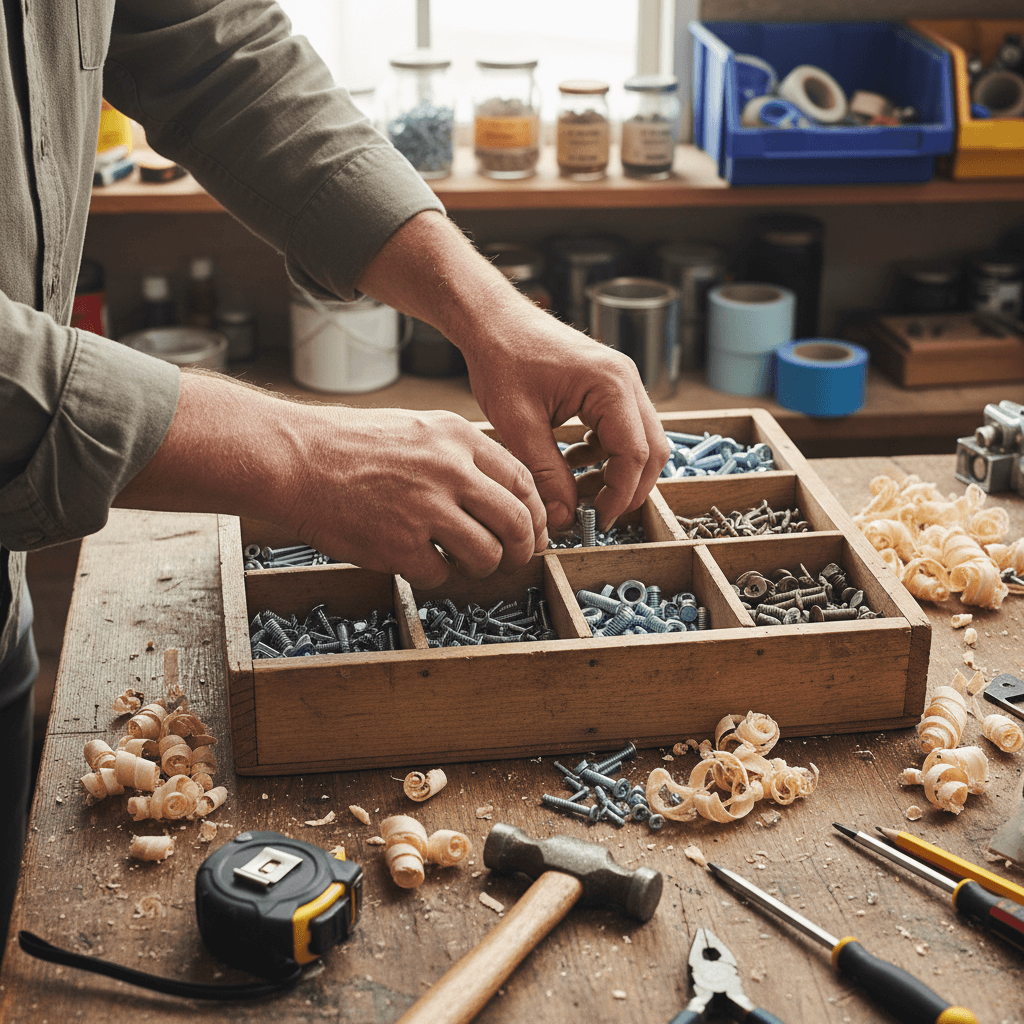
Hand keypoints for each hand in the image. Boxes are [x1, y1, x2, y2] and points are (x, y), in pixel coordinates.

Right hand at [284, 406, 547, 587]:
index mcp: (458, 437)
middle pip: (516, 523)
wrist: (295, 458)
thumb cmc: (351, 444)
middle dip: (521, 549)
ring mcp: (425, 508)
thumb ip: (463, 457)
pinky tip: (416, 562)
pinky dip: (432, 575)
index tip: (532, 531)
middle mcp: (449, 470)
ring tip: (459, 561)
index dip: (535, 514)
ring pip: (486, 555)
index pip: (522, 482)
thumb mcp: (419, 429)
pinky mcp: (399, 544)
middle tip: (511, 559)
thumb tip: (503, 496)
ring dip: (479, 567)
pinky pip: (439, 574)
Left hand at [460, 302, 669, 531]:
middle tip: (595, 516)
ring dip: (616, 473)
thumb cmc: (502, 358)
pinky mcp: (608, 387)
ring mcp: (621, 382)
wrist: (492, 320)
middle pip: (651, 451)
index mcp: (610, 385)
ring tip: (576, 494)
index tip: (596, 521)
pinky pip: (623, 430)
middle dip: (627, 489)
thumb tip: (563, 518)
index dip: (620, 495)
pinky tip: (572, 463)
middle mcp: (626, 380)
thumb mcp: (518, 425)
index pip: (635, 454)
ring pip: (640, 442)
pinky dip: (605, 455)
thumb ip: (545, 473)